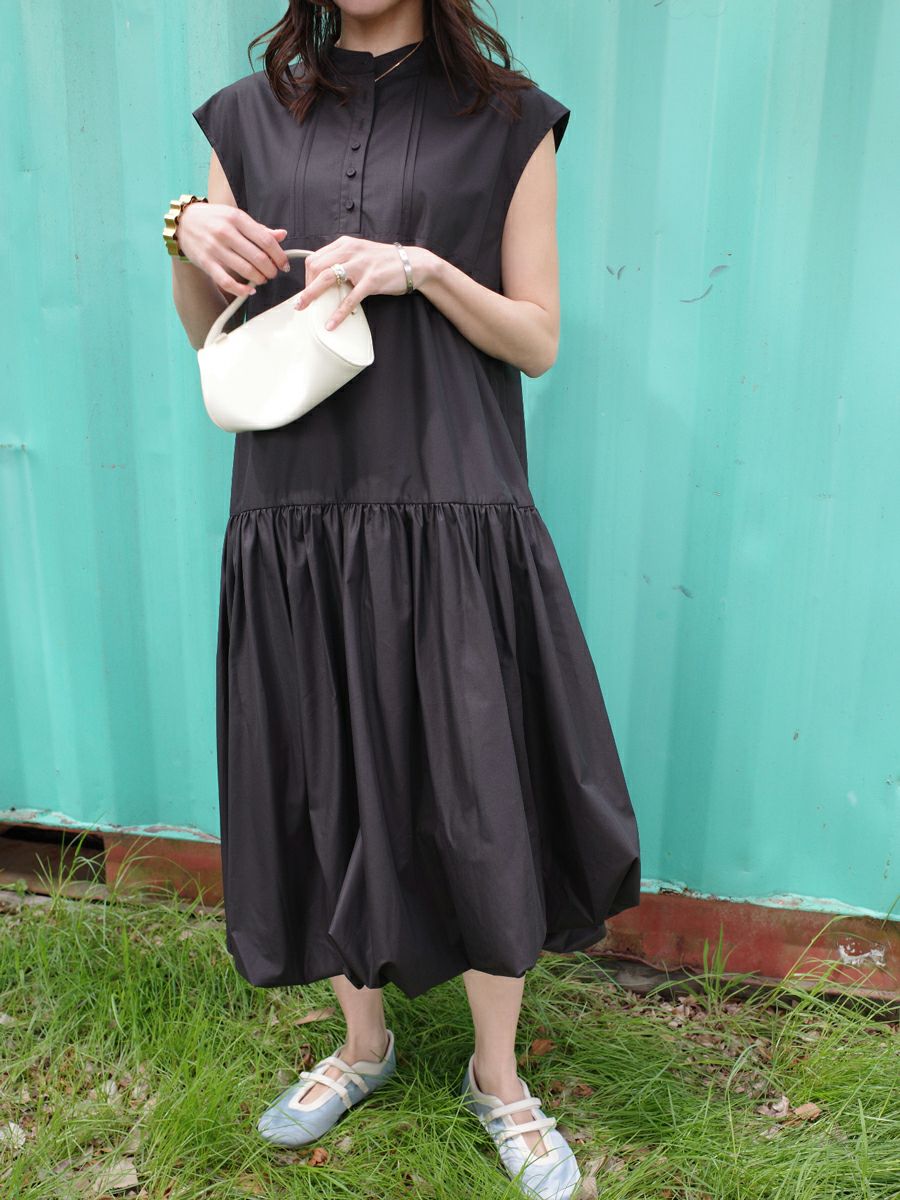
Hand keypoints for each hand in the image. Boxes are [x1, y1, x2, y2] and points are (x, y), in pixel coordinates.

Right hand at [176, 202, 289, 297]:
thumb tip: (282, 235)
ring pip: (246, 270)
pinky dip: (242, 290)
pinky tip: (249, 291)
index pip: (266, 240)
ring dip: (259, 279)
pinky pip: (227, 281)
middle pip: (258, 257)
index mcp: (237, 218)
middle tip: (273, 273)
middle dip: (271, 270)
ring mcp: (215, 248)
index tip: (284, 265)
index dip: (279, 256)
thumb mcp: (237, 217)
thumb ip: (259, 229)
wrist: (184, 222)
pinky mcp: (206, 262)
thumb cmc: (215, 220)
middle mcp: (226, 232)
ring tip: (262, 279)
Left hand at [293, 236, 416, 327]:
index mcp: (344, 244)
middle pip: (315, 266)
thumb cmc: (385, 261)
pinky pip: (350, 298)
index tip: (307, 289)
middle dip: (306, 286)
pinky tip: (331, 323)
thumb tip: (325, 277)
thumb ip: (343, 260)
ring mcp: (360, 265)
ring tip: (305, 308)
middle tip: (303, 302)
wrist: (412, 263)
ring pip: (327, 278)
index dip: (307, 276)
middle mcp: (350, 251)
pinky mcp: (371, 280)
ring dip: (312, 295)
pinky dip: (338, 313)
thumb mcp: (360, 253)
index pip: (315, 257)